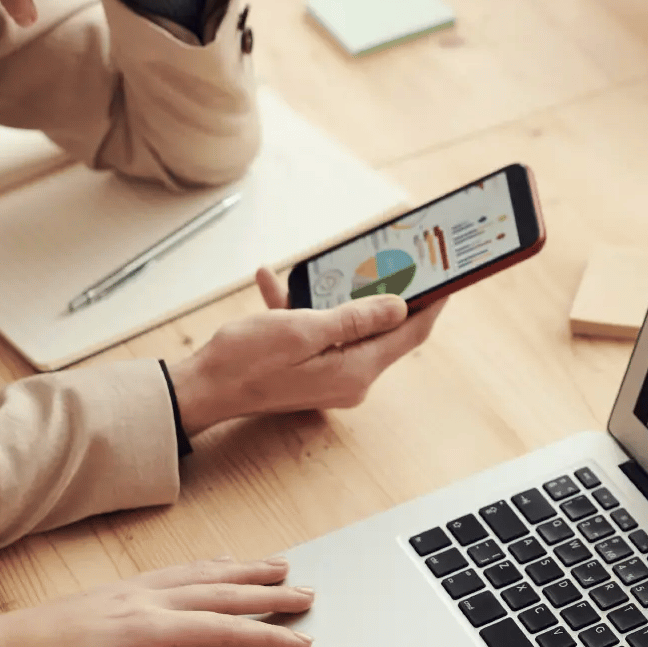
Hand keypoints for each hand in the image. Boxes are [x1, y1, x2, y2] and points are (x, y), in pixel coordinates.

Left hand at [0, 558, 313, 646]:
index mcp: (140, 627)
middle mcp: (139, 599)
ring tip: (277, 567)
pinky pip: (174, 571)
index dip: (263, 636)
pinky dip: (206, 566)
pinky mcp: (114, 591)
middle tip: (307, 593)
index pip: (218, 629)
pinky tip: (216, 565)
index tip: (300, 643)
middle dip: (266, 592)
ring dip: (242, 570)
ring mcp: (126, 590)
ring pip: (199, 573)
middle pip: (218, 590)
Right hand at [166, 268, 446, 435]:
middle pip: (384, 329)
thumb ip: (356, 318)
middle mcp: (350, 378)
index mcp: (355, 370)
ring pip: (349, 326)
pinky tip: (274, 282)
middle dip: (388, 291)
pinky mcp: (308, 369)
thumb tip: (401, 307)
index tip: (448, 276)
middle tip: (397, 257)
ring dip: (336, 295)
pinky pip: (317, 333)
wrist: (199, 390)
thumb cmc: (245, 361)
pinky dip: (302, 307)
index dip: (432, 303)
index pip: (411, 333)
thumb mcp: (304, 330)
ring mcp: (329, 376)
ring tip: (328, 264)